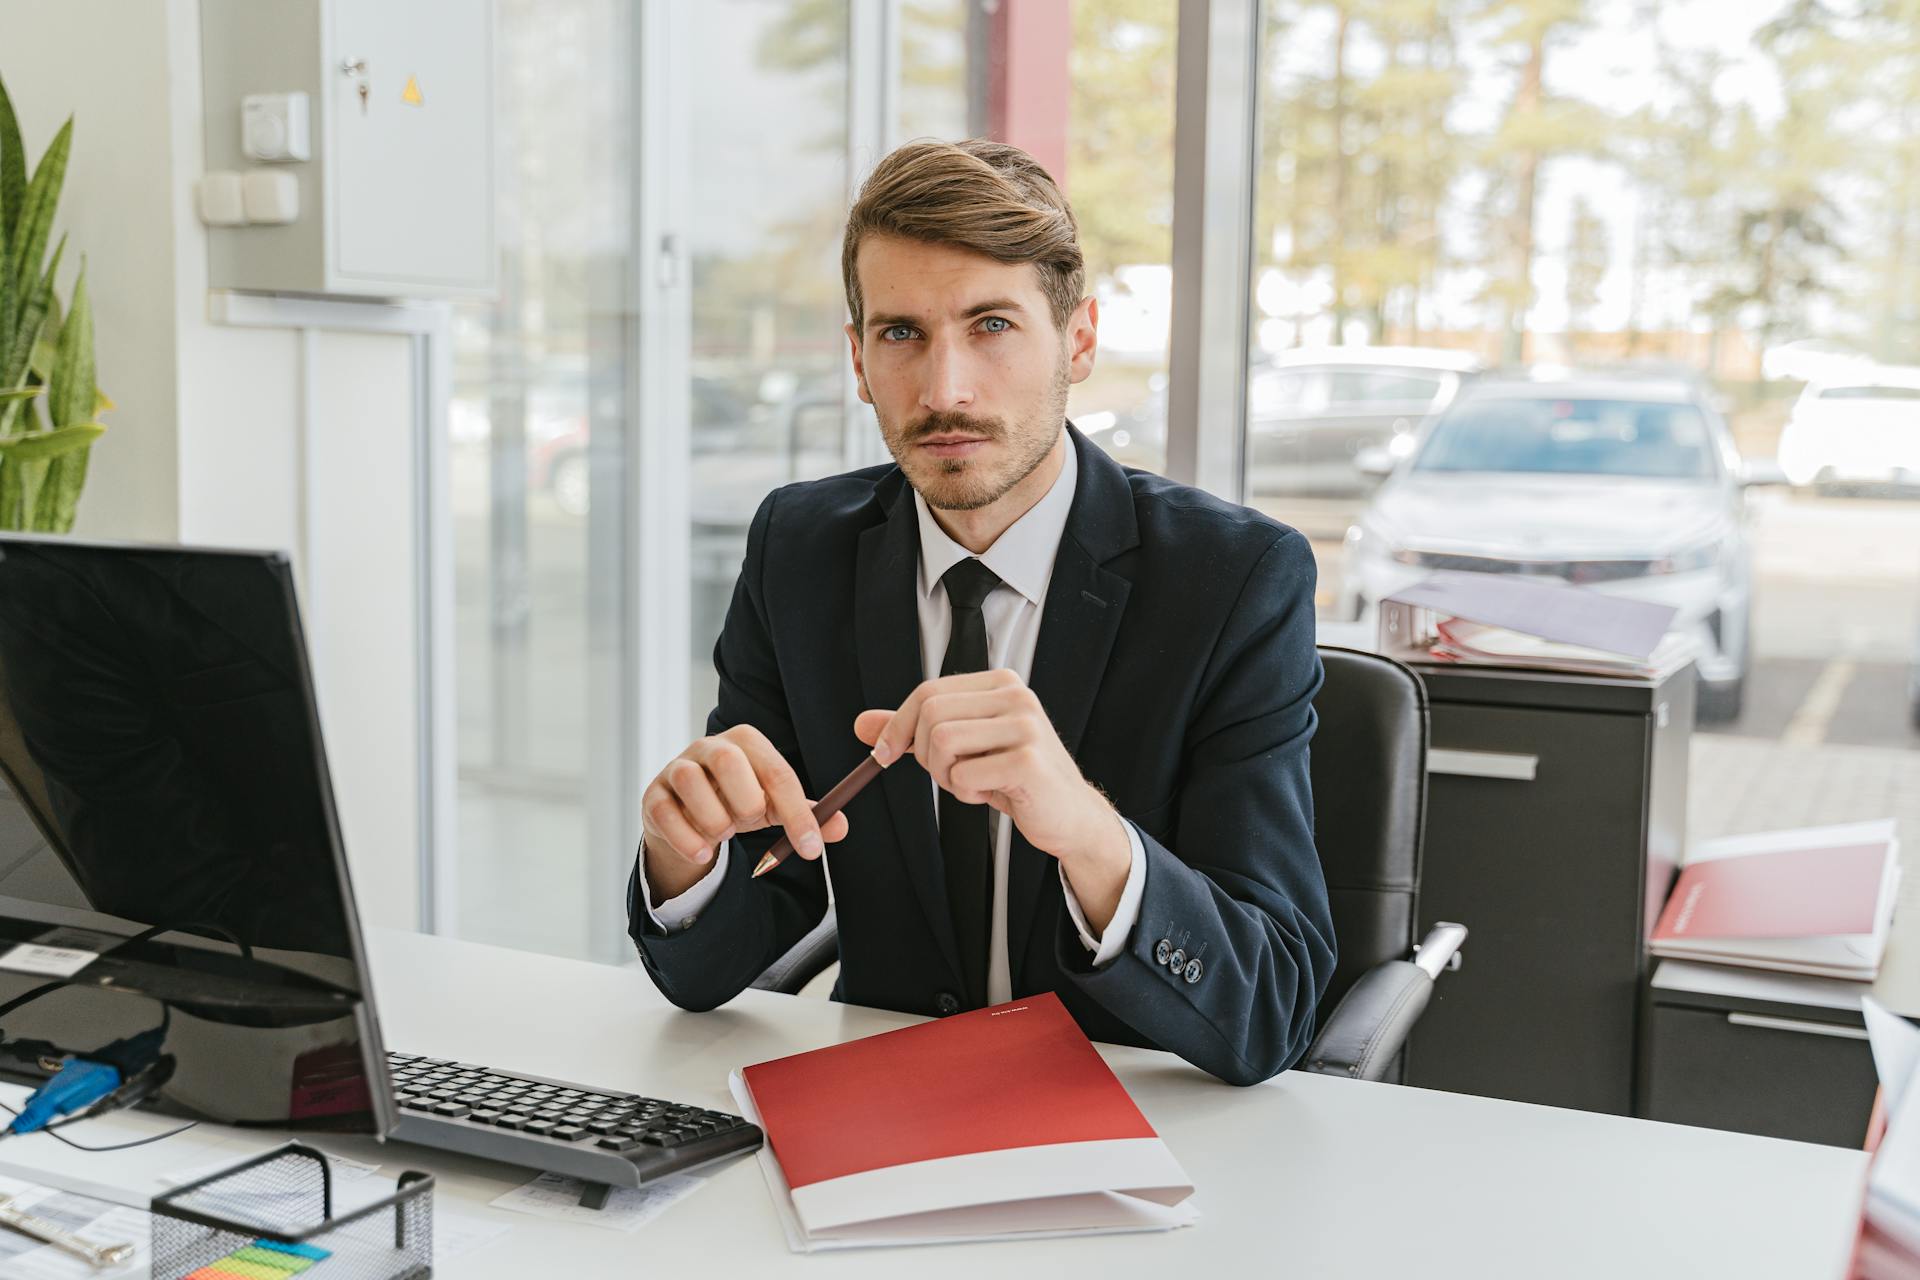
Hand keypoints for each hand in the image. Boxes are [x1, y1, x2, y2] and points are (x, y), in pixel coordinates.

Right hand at [640, 725, 849, 901]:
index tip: (810, 847)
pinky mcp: (653, 795)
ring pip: (691, 782)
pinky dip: (687, 838)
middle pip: (727, 759)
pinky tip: (703, 853)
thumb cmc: (736, 802)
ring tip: (724, 834)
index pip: (775, 771)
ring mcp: (676, 769)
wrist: (690, 817)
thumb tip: (841, 826)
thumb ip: (806, 816)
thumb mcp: (774, 808)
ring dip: (714, 819)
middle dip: (746, 799)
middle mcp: (708, 747)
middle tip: (751, 823)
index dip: (796, 811)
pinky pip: (665, 812)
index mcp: (746, 743)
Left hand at [853, 670, 1129, 926]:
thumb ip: (916, 730)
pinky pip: (963, 775)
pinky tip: (993, 794)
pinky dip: (966, 793)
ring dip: (946, 775)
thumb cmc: (1017, 778)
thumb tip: (863, 724)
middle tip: (950, 774)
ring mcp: (1025, 726)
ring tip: (973, 783)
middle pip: (931, 714)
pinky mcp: (1028, 761)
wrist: (1068, 815)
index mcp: (1001, 684)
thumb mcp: (965, 747)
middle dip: (925, 755)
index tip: (885, 752)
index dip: (899, 725)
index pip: (928, 691)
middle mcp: (1016, 696)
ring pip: (942, 742)